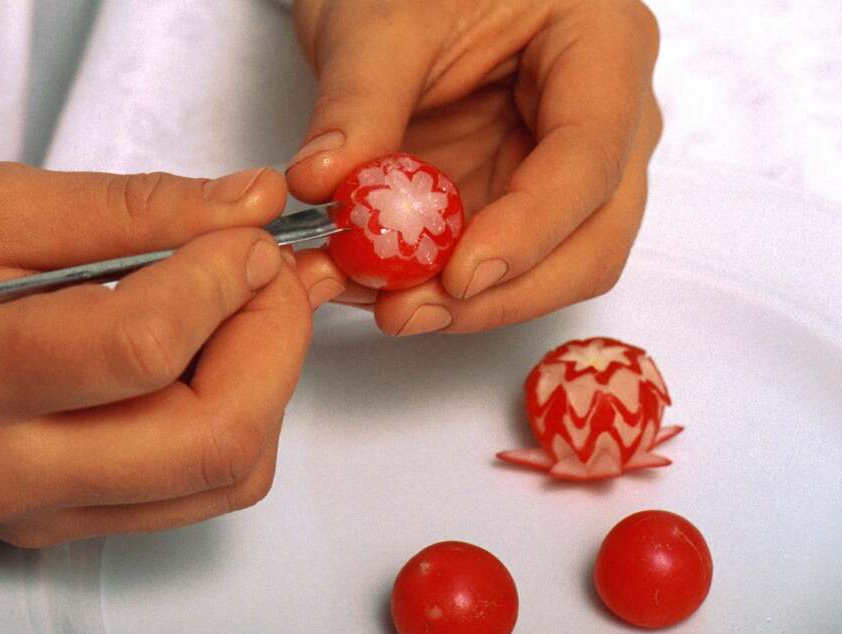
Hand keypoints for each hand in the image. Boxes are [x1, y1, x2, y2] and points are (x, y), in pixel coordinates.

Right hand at [0, 164, 309, 629]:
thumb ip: (128, 207)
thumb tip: (244, 205)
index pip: (146, 345)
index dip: (223, 277)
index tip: (239, 230)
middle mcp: (12, 473)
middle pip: (214, 440)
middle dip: (275, 342)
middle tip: (266, 272)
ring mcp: (42, 517)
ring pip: (225, 478)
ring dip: (265, 384)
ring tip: (236, 309)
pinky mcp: (65, 528)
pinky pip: (197, 492)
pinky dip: (233, 417)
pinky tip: (205, 357)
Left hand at [286, 0, 661, 334]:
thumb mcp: (379, 22)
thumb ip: (358, 102)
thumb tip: (325, 182)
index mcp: (603, 47)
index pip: (590, 159)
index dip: (530, 230)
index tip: (458, 274)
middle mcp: (604, 118)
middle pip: (593, 237)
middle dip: (504, 290)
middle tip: (409, 310)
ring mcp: (561, 167)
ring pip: (550, 269)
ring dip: (467, 302)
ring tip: (379, 302)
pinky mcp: (512, 199)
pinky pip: (491, 264)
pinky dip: (436, 287)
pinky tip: (376, 287)